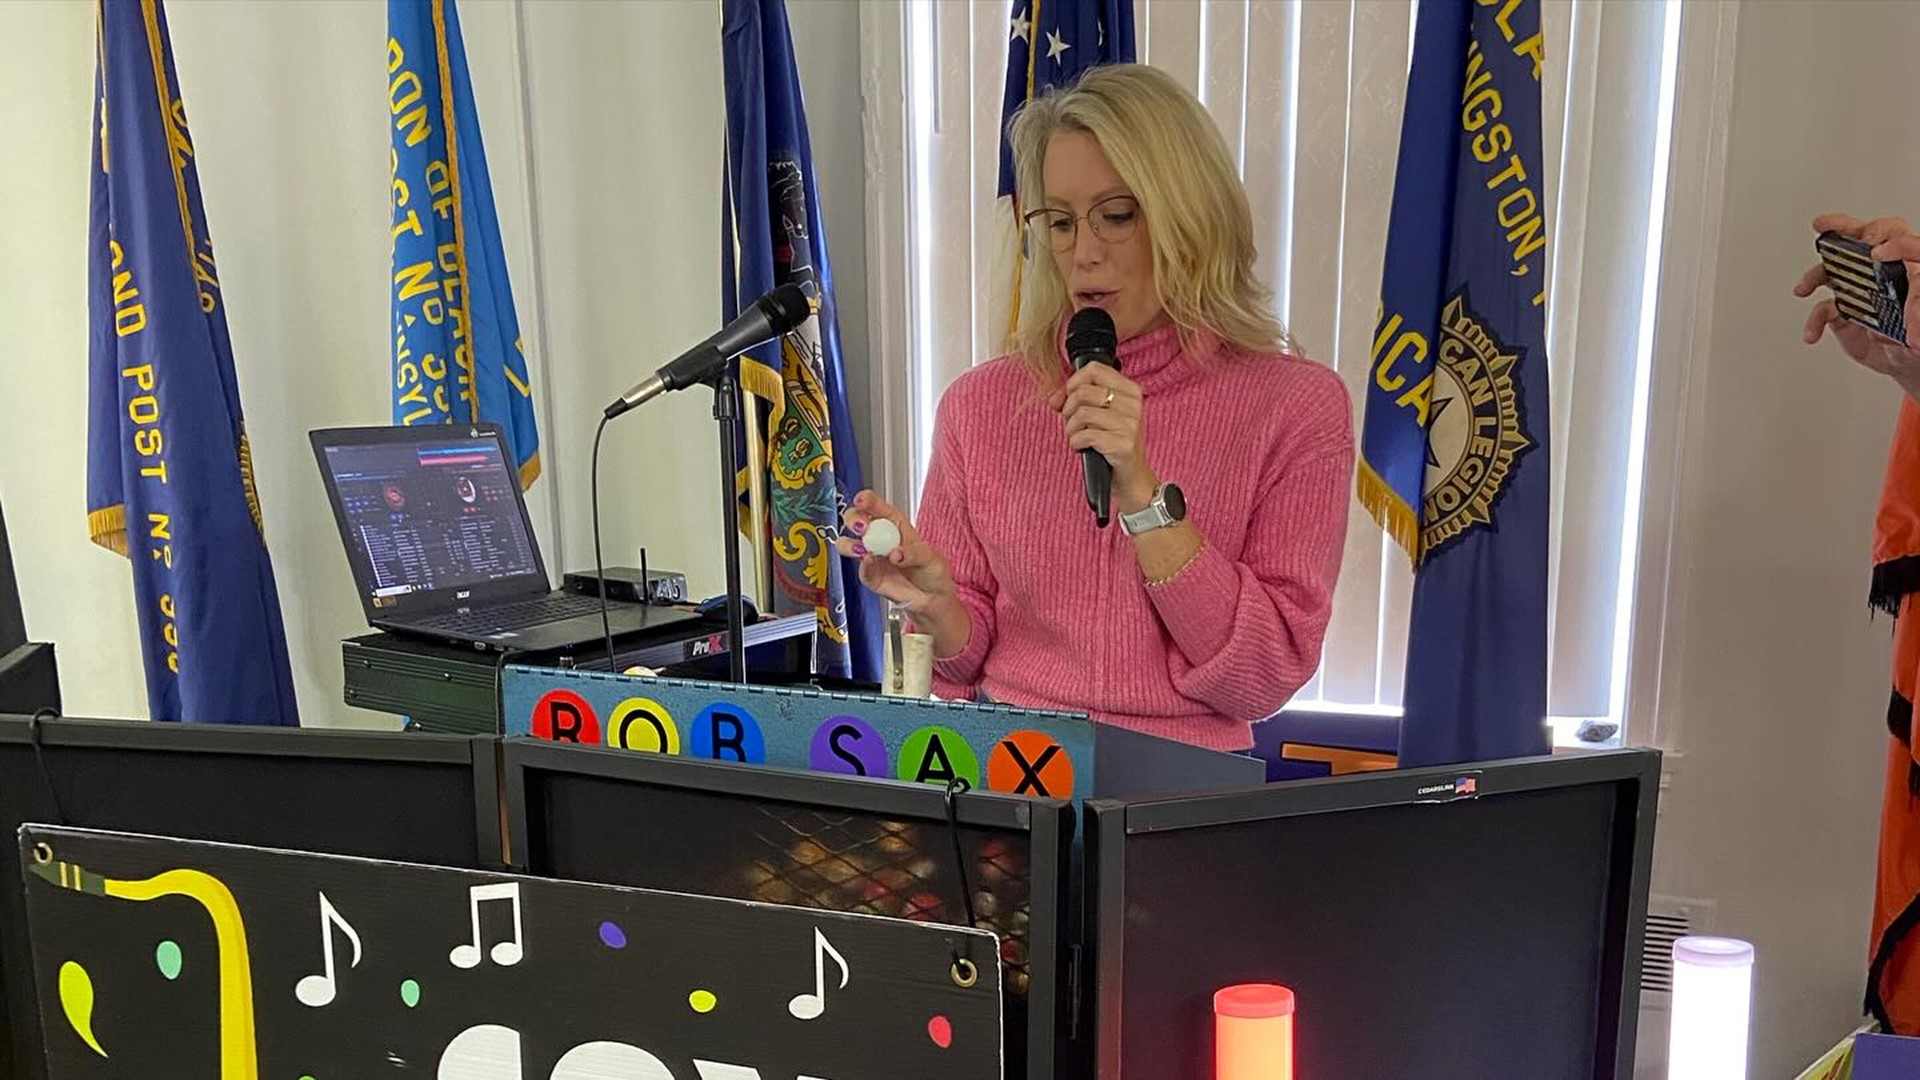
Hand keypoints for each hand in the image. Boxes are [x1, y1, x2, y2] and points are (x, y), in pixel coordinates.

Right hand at [835, 490, 954, 613]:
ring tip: (861, 549)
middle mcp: (878, 537)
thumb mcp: (929, 556)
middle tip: (862, 528)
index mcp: (893, 523)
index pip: (876, 506)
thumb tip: (895, 554)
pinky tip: (870, 562)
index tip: (861, 500)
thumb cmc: (931, 570)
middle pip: (855, 520)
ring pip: (847, 544)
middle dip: (854, 520)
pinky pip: (860, 569)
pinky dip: (863, 566)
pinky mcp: (869, 575)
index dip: (866, 500)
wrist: (931, 597)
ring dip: (849, 544)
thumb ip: (912, 553)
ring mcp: (871, 556)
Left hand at [1051, 363, 1156, 512]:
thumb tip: (1053, 398)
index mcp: (1130, 391)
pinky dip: (1075, 442)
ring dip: (1070, 429)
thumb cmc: (1114, 442)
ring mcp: (1130, 425)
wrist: (1131, 477)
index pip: (1094, 369)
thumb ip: (1076, 400)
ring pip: (1082, 413)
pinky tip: (1082, 447)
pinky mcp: (1123, 444)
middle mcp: (1133, 405)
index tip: (1068, 397)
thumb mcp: (1100, 415)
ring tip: (1076, 437)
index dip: (1073, 382)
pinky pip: (1085, 435)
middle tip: (1072, 424)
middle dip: (1068, 409)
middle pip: (1083, 392)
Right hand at [1798, 213, 1919, 399]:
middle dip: (1840, 229)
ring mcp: (1860, 293)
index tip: (1875, 251)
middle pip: (1859, 240)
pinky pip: (1823, 311)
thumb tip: (1887, 255)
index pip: (1894, 234)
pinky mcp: (1845, 315)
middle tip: (1824, 226)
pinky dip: (1813, 321)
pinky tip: (1813, 331)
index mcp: (1905, 265)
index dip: (1882, 235)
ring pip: (1833, 270)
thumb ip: (1915, 273)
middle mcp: (1881, 274)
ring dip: (1815, 275)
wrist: (1910, 364)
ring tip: (1804, 287)